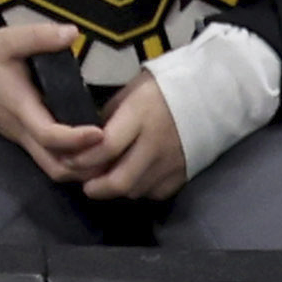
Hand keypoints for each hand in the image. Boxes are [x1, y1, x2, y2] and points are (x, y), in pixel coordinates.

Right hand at [0, 19, 103, 181]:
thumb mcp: (3, 40)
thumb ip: (38, 37)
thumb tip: (73, 33)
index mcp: (20, 110)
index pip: (50, 137)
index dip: (76, 139)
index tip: (100, 132)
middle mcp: (23, 132)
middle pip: (56, 168)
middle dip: (86, 167)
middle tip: (115, 152)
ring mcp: (23, 139)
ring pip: (54, 168)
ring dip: (82, 169)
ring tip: (110, 153)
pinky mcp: (24, 138)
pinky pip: (50, 159)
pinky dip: (73, 161)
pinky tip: (95, 148)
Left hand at [67, 70, 187, 200]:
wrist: (212, 97)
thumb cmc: (164, 89)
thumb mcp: (130, 93)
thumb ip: (110, 118)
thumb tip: (87, 141)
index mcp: (139, 117)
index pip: (105, 147)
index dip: (83, 159)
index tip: (69, 161)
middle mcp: (155, 144)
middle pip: (120, 180)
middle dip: (97, 187)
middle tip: (86, 185)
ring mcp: (172, 163)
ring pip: (136, 190)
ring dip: (117, 189)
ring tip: (107, 180)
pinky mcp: (184, 174)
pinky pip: (156, 192)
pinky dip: (140, 190)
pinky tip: (134, 179)